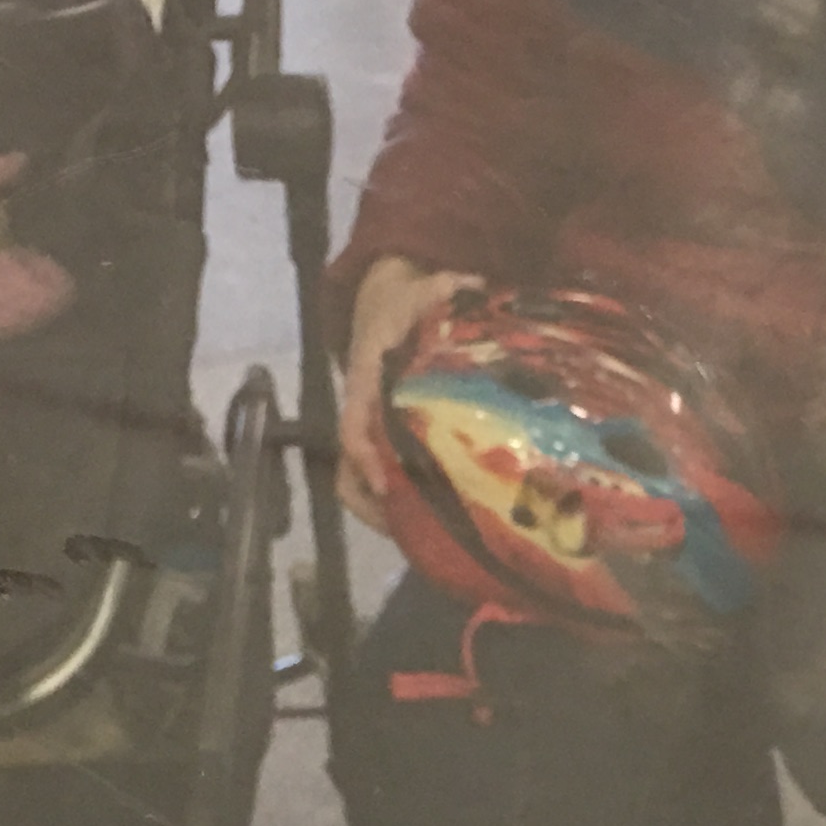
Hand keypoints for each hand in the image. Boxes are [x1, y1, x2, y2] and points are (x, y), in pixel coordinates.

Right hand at [337, 257, 469, 533]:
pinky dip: (400, 504)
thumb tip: (476, 290)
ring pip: (358, 483)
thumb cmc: (408, 299)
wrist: (384, 300)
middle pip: (350, 470)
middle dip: (377, 504)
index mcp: (366, 376)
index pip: (353, 421)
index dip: (364, 454)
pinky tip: (438, 521)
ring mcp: (370, 430)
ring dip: (387, 513)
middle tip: (417, 529)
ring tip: (428, 537)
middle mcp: (361, 410)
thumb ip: (451, 289)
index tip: (385, 483)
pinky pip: (379, 479)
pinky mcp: (384, 440)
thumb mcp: (428, 287)